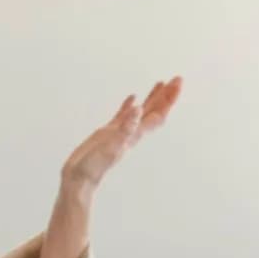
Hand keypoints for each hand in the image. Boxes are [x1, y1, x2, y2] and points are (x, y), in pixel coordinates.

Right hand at [59, 76, 181, 195]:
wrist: (80, 178)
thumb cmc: (93, 166)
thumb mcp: (110, 146)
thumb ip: (125, 128)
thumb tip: (138, 109)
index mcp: (134, 134)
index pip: (158, 114)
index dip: (168, 99)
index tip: (178, 83)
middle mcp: (131, 132)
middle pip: (154, 111)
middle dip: (166, 96)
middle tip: (177, 79)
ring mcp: (120, 132)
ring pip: (141, 112)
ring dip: (152, 99)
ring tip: (161, 84)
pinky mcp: (108, 133)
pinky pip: (123, 116)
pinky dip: (129, 106)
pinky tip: (132, 98)